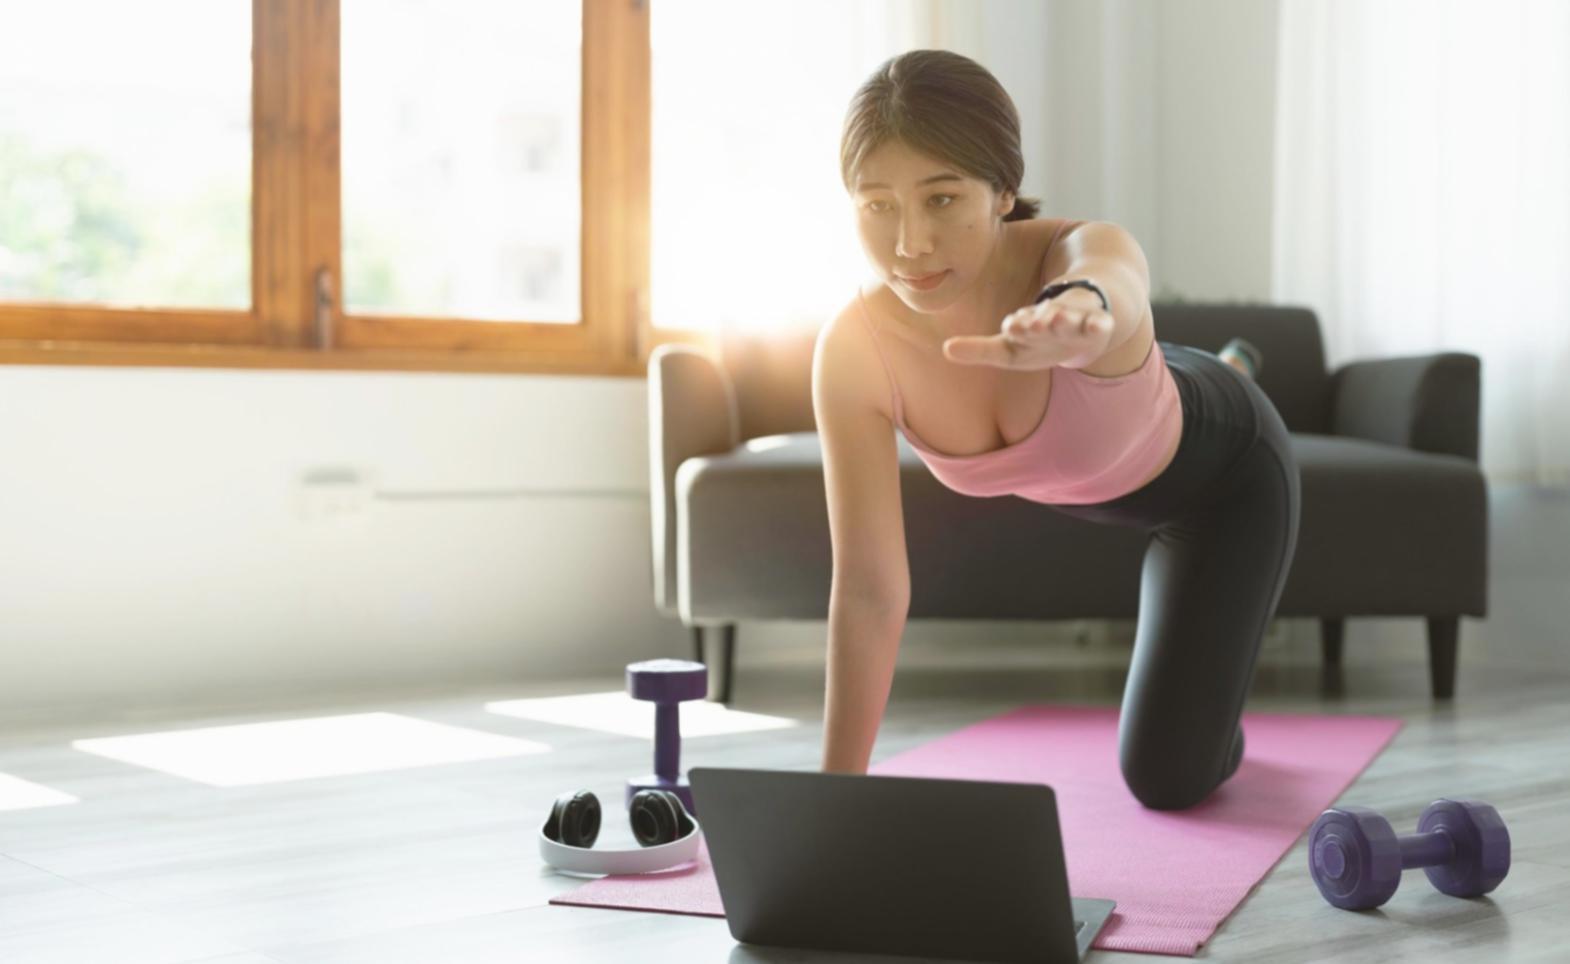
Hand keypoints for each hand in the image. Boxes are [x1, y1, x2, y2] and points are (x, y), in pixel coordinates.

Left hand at [942, 296, 1113, 371]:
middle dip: (1038, 320)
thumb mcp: (1009, 350)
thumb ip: (979, 350)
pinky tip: (1099, 325)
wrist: (1082, 322)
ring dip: (1064, 317)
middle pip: (1043, 319)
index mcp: (1027, 324)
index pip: (1020, 326)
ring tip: (1058, 318)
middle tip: (1032, 322)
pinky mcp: (1096, 324)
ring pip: (1069, 316)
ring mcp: (1074, 319)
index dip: (1018, 326)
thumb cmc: (1038, 341)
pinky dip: (1098, 323)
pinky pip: (1098, 322)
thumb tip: (945, 349)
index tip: (1012, 326)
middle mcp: (1049, 318)